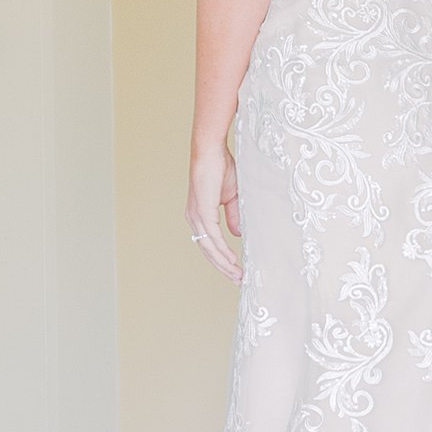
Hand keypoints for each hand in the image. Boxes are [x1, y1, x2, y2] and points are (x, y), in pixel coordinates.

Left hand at [187, 142, 244, 281]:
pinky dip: (222, 250)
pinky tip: (231, 260)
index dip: (222, 259)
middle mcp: (194, 219)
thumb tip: (237, 235)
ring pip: (209, 248)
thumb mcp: (231, 197)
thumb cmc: (220, 168)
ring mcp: (196, 216)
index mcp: (200, 216)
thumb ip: (233, 216)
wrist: (211, 151)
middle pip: (208, 251)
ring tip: (237, 275)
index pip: (209, 244)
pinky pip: (212, 237)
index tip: (235, 270)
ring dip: (224, 263)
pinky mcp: (202, 212)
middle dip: (223, 267)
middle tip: (237, 280)